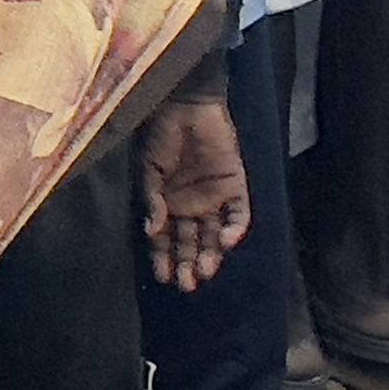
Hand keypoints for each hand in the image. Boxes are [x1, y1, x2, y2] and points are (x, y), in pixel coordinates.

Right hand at [140, 96, 250, 291]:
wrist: (185, 105)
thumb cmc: (161, 135)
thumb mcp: (149, 170)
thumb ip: (152, 200)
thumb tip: (151, 232)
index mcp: (170, 202)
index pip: (167, 238)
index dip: (164, 257)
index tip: (162, 277)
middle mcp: (193, 205)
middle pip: (192, 242)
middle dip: (188, 263)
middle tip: (186, 284)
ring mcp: (216, 198)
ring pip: (216, 235)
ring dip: (210, 254)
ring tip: (204, 272)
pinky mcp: (236, 187)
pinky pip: (239, 214)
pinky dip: (234, 230)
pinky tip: (224, 243)